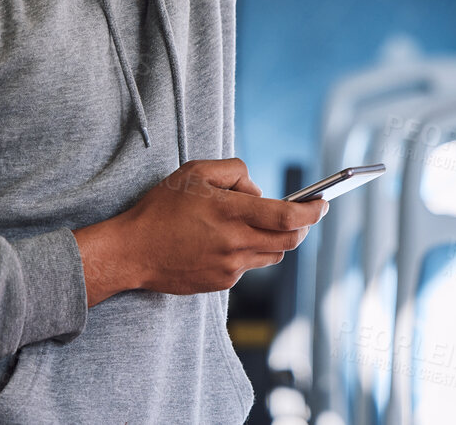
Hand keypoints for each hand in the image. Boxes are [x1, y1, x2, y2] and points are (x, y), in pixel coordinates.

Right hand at [73, 158, 326, 304]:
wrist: (133, 251)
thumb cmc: (161, 208)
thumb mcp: (195, 172)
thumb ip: (234, 172)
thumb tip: (258, 191)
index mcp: (231, 213)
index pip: (288, 216)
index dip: (313, 211)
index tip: (323, 204)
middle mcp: (235, 243)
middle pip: (290, 240)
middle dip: (301, 226)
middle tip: (299, 213)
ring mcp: (230, 267)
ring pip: (272, 254)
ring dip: (274, 238)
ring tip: (248, 223)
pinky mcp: (222, 282)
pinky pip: (248, 266)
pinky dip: (247, 251)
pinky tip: (221, 241)